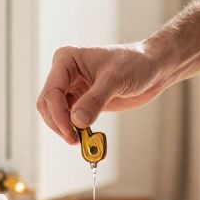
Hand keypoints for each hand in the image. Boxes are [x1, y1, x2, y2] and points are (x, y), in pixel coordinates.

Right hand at [36, 43, 166, 143]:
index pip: (52, 92)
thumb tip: (77, 122)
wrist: (152, 69)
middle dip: (58, 123)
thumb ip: (95, 100)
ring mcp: (72, 87)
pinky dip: (73, 130)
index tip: (71, 133)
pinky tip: (84, 137)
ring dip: (64, 128)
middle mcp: (65, 73)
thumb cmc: (135, 64)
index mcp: (66, 60)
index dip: (58, 115)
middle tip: (75, 140)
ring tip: (81, 140)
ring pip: (55, 113)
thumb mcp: (115, 80)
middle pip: (48, 104)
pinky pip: (69, 119)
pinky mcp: (81, 101)